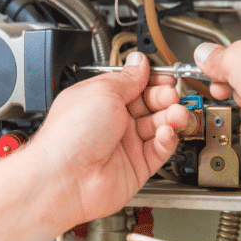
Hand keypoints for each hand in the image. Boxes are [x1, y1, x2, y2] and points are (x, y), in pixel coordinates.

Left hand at [31, 51, 187, 226]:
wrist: (65, 178)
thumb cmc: (70, 135)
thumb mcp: (102, 91)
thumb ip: (127, 78)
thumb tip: (139, 62)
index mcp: (101, 100)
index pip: (134, 85)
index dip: (152, 80)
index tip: (166, 77)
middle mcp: (113, 122)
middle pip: (150, 105)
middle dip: (164, 97)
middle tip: (170, 95)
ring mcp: (125, 145)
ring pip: (158, 127)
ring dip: (170, 117)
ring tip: (175, 114)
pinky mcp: (136, 167)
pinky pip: (159, 150)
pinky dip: (167, 140)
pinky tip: (166, 132)